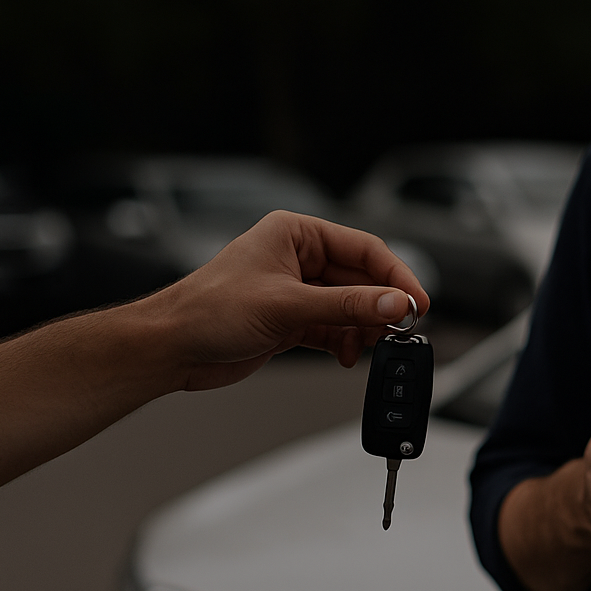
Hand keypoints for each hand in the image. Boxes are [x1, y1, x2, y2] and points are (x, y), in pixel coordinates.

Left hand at [143, 210, 429, 390]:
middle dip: (380, 307)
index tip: (417, 301)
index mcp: (296, 234)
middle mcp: (298, 259)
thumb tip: (392, 303)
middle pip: (360, 280)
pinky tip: (347, 355)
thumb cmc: (207, 310)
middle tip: (402, 329)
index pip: (363, 248)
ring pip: (349, 308)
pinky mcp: (290, 322)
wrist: (172, 347)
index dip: (395, 275)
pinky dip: (344, 343)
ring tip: (371, 345)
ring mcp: (295, 292)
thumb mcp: (286, 306)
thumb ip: (345, 307)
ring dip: (363, 329)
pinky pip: (333, 329)